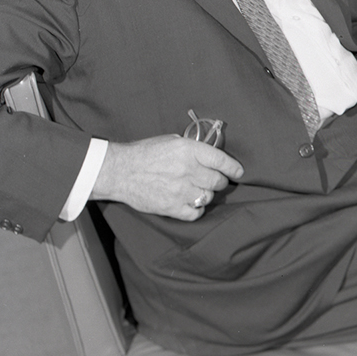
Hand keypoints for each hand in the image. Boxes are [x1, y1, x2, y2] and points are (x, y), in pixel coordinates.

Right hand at [90, 136, 242, 220]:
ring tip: (194, 191)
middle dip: (217, 181)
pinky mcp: (171, 207)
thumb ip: (192, 149)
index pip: (222, 161)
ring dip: (205, 195)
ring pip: (208, 198)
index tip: (238, 172)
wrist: (118, 171)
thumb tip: (209, 156)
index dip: (233, 168)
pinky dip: (195, 210)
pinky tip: (189, 204)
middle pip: (218, 182)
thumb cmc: (143, 154)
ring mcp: (181, 190)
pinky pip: (195, 213)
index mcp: (190, 151)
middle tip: (210, 181)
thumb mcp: (171, 141)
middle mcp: (189, 170)